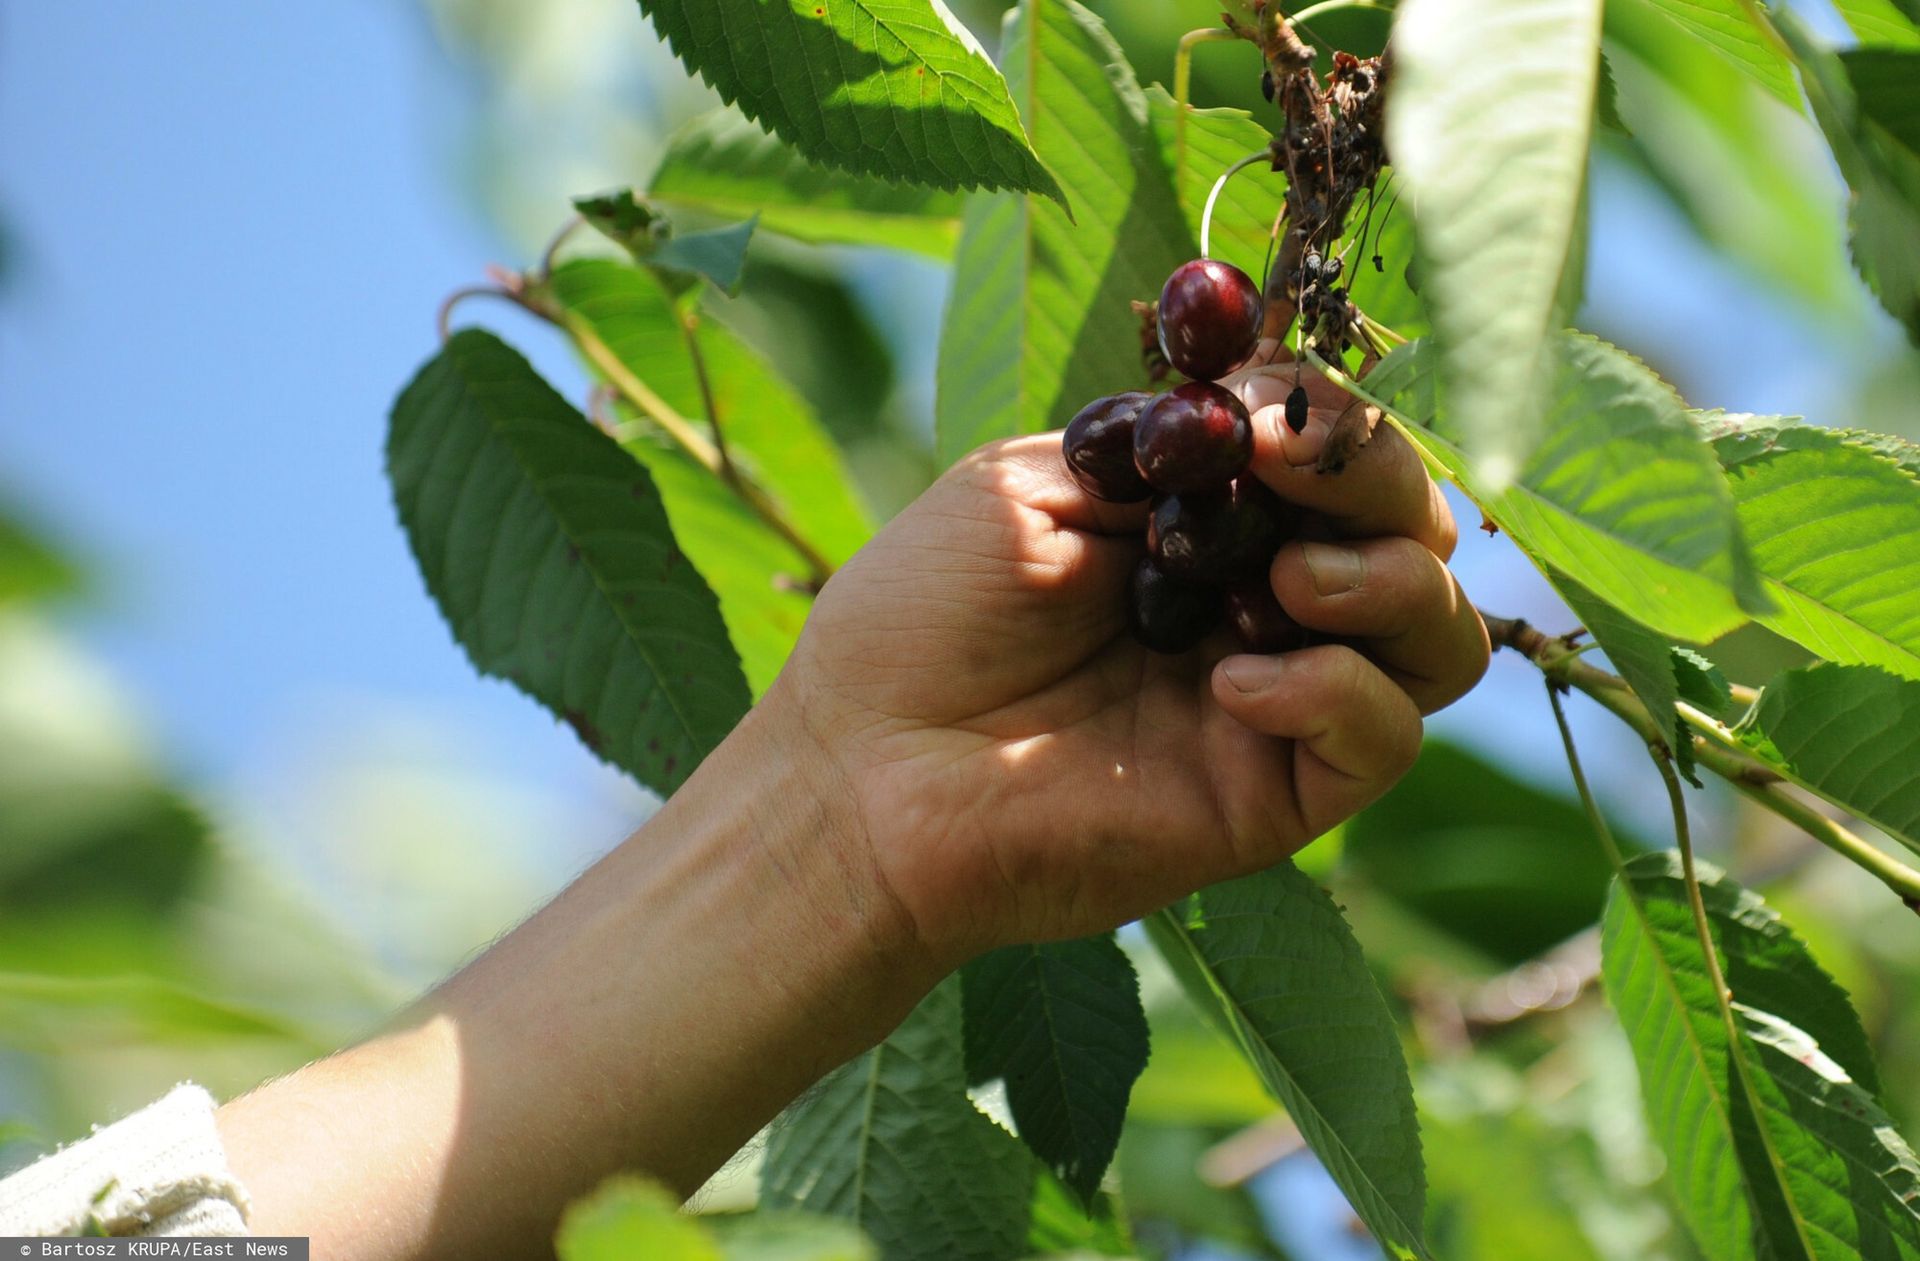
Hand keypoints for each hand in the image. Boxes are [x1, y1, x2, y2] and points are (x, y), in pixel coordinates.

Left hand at [773, 363, 1489, 966]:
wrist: (860, 768)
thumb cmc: (918, 621)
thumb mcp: (1028, 489)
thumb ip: (1157, 454)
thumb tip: (1266, 412)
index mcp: (1207, 525)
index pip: (1335, 459)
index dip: (1325, 420)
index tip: (1259, 407)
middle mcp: (1259, 607)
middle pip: (1412, 534)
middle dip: (1378, 478)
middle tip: (1289, 469)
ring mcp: (1275, 704)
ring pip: (1438, 640)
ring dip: (1387, 583)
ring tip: (1283, 582)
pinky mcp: (1273, 798)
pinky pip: (1381, 740)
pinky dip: (1336, 693)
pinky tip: (1231, 685)